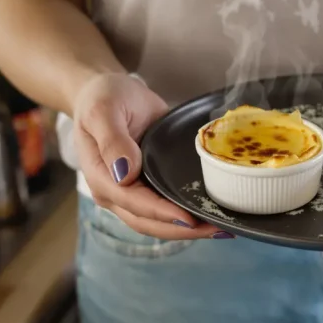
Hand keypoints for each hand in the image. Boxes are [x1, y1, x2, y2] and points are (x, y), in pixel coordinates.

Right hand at [73, 73, 229, 239]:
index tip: (189, 219)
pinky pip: (164, 208)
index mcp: (102, 176)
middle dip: (182, 229)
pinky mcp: (147, 186)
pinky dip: (186, 216)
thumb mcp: (103, 110)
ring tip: (221, 228)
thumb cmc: (103, 97)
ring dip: (188, 229)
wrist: (107, 92)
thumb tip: (124, 173)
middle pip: (147, 221)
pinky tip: (210, 216)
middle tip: (218, 229)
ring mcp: (130, 192)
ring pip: (157, 222)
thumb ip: (112, 140)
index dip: (162, 213)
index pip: (134, 202)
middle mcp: (114, 191)